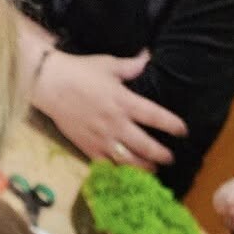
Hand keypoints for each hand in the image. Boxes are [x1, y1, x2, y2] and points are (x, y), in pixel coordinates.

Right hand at [37, 49, 186, 169]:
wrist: (51, 86)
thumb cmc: (81, 72)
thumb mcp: (109, 64)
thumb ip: (131, 66)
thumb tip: (148, 56)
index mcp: (124, 102)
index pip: (154, 116)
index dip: (171, 125)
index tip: (183, 131)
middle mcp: (116, 124)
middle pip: (145, 146)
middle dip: (161, 154)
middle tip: (170, 158)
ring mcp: (102, 139)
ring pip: (129, 161)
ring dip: (144, 168)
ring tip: (153, 171)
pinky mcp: (89, 148)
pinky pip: (108, 166)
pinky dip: (120, 173)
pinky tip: (128, 176)